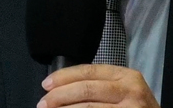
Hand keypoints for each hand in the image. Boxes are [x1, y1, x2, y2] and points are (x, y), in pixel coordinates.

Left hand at [38, 64, 159, 107]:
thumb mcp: (126, 90)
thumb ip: (102, 85)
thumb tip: (64, 87)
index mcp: (127, 76)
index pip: (90, 70)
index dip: (65, 77)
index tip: (46, 84)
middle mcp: (130, 90)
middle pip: (86, 88)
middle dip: (59, 96)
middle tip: (42, 103)